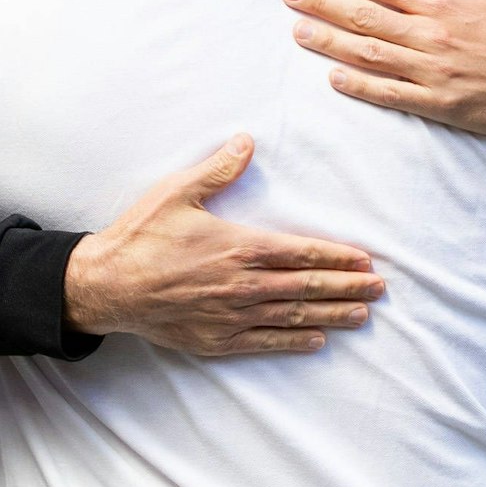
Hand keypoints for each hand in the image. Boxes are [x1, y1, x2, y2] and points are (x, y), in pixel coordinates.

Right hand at [63, 135, 385, 355]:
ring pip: (292, 317)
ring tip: (361, 315)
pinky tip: (316, 341)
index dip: (337, 257)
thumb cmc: (141, 236)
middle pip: (306, 288)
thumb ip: (217, 170)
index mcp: (238, 247)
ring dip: (331, 316)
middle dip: (347, 288)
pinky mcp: (215, 340)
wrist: (105, 285)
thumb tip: (247, 142)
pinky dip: (293, 342)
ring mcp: (230, 316)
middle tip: (380, 289)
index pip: (301, 253)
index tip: (365, 260)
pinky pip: (264, 343)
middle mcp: (242, 285)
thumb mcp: (176, 193)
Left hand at [284, 0, 485, 137]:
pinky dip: (359, 86)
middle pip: (365, 16)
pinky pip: (389, 94)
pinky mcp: (436, 103)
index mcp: (442, 3)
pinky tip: (332, 77)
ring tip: (299, 31)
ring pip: (369, 54)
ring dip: (330, 41)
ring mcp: (431, 72)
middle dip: (323, 3)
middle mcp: (430, 36)